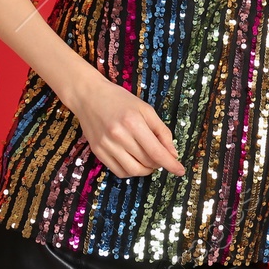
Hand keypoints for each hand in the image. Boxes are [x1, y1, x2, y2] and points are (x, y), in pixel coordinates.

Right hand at [65, 72, 186, 178]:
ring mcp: (106, 145)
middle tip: (160, 155)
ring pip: (134, 171)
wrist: (88, 96)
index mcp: (133, 122)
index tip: (180, 171)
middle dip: (159, 163)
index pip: (156, 152)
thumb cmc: (119, 100)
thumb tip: (172, 153)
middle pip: (147, 162)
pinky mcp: (98, 152)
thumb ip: (161, 131)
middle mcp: (119, 136)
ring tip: (149, 160)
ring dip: (146, 170)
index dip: (170, 164)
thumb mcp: (145, 109)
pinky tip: (135, 161)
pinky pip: (119, 172)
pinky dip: (131, 171)